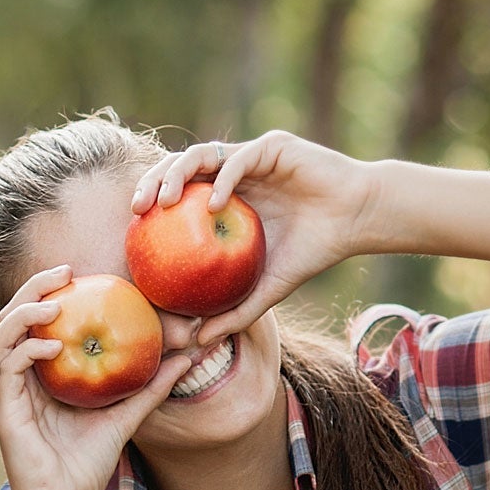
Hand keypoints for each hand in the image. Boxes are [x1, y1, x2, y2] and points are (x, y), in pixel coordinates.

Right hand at [0, 264, 194, 489]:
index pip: (37, 322)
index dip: (52, 292)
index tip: (80, 273)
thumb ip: (151, 387)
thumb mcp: (127, 417)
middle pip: (13, 318)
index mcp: (39, 377)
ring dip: (24, 311)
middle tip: (65, 270)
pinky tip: (52, 346)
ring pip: (0, 335)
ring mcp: (7, 394)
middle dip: (34, 287)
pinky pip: (7, 366)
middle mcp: (18, 380)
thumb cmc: (88, 466)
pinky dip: (27, 349)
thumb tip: (187, 357)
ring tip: (55, 301)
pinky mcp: (4, 411)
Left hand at [132, 131, 378, 346]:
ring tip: (164, 202)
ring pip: (200, 154)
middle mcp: (232, 171)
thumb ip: (234, 311)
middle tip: (137, 210)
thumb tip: (198, 342)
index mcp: (224, 196)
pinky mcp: (272, 146)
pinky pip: (238, 160)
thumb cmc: (313, 251)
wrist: (356, 221)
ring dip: (176, 174)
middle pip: (178, 167)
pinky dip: (222, 180)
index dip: (150, 202)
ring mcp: (250, 156)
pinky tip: (213, 205)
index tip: (133, 229)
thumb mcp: (268, 289)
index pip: (176, 191)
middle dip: (151, 182)